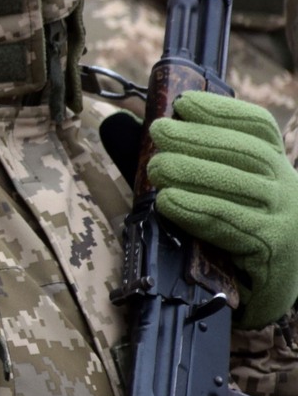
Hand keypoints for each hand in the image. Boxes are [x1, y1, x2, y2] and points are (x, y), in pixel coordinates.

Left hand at [147, 92, 297, 329]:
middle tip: (159, 131)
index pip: (257, 127)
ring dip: (194, 172)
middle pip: (249, 152)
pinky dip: (199, 210)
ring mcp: (286, 218)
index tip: (184, 103)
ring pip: (241, 186)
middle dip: (200, 138)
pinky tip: (170, 203)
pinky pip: (234, 224)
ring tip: (157, 168)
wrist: (266, 293)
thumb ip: (169, 158)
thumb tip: (115, 124)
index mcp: (273, 166)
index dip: (222, 111)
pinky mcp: (274, 249)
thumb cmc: (225, 236)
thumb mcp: (206, 192)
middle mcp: (288, 187)